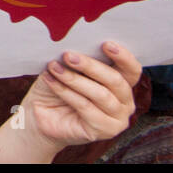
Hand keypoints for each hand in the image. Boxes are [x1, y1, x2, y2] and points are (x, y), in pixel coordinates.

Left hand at [22, 42, 139, 148]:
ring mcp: (118, 119)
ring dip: (74, 79)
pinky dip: (66, 92)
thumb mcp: (68, 68)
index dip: (123, 57)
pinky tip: (51, 81)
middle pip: (116, 80)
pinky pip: (86, 107)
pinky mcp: (104, 130)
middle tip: (69, 55)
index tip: (106, 44)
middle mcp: (125, 102)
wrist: (40, 112)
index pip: (132, 70)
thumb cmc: (57, 85)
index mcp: (122, 83)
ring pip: (100, 94)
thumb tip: (77, 42)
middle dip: (91, 66)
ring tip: (54, 67)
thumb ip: (79, 58)